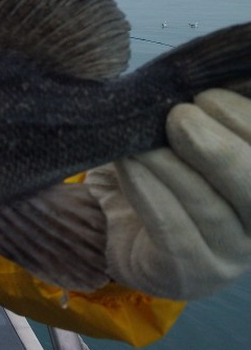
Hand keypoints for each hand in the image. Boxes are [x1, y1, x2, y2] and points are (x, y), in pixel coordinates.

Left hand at [86, 89, 250, 299]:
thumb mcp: (179, 134)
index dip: (244, 119)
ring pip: (210, 209)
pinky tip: (130, 166)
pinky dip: (150, 193)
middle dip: (217, 148)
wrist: (111, 220)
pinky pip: (175, 235)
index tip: (204, 94)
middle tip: (178, 116)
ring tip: (139, 142)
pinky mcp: (188, 276)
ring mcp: (228, 257)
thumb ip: (197, 110)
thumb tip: (195, 73)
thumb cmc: (157, 167)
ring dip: (170, 165)